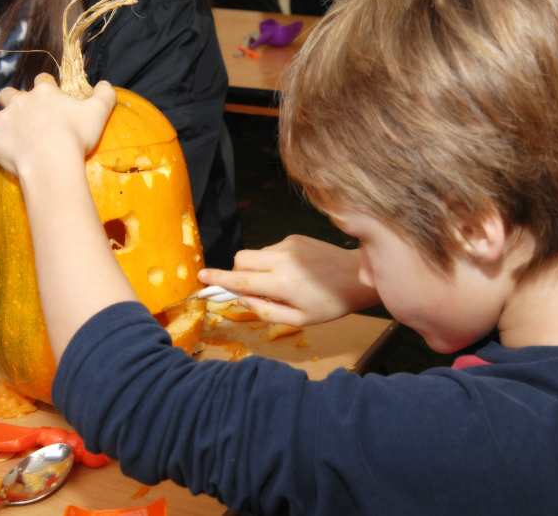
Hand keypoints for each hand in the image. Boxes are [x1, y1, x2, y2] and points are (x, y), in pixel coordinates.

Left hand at [0, 73, 116, 179]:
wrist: (52, 157)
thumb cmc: (76, 134)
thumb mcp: (98, 112)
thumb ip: (104, 95)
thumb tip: (106, 84)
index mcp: (43, 94)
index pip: (42, 82)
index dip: (46, 86)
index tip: (50, 93)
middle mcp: (19, 103)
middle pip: (9, 94)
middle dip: (12, 100)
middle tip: (22, 113)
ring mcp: (2, 123)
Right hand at [197, 235, 380, 326]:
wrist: (357, 277)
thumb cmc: (330, 304)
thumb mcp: (298, 319)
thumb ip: (265, 311)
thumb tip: (240, 299)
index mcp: (281, 283)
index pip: (239, 279)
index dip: (217, 279)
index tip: (201, 277)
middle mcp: (281, 259)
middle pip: (240, 258)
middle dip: (237, 272)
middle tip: (251, 288)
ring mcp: (288, 244)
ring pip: (255, 253)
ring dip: (257, 268)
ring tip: (282, 283)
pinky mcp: (294, 237)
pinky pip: (271, 248)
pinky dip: (273, 261)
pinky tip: (294, 272)